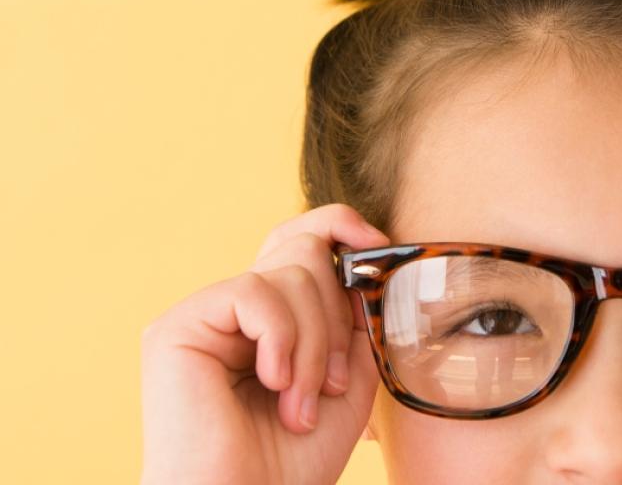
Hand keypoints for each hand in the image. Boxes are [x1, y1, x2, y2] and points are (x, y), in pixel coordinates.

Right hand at [140, 204, 391, 484]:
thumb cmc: (293, 459)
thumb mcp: (348, 378)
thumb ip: (355, 320)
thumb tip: (365, 267)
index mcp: (272, 317)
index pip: (302, 240)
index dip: (340, 227)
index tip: (379, 245)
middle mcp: (235, 309)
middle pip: (304, 252)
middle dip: (335, 319)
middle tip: (332, 385)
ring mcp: (204, 315)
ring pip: (289, 274)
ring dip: (314, 344)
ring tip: (301, 403)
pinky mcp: (177, 327)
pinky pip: (253, 291)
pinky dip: (281, 338)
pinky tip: (273, 381)